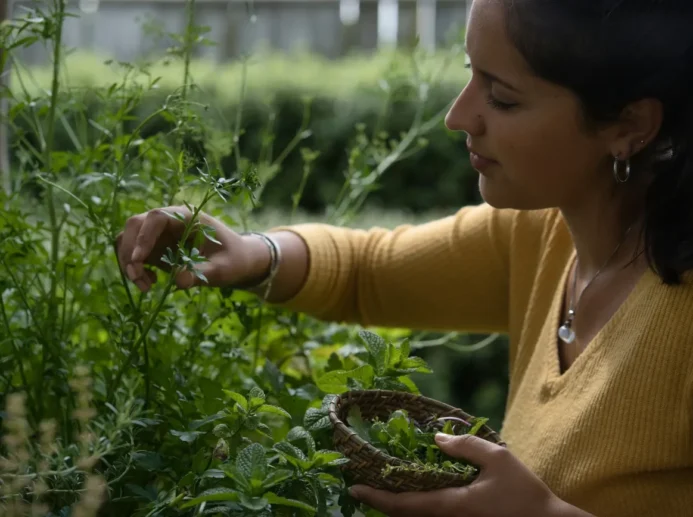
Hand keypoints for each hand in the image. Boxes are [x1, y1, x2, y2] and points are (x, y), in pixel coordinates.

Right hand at [116, 206, 257, 291]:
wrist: (235, 262)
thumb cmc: (233, 260)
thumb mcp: (223, 269)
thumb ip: (201, 273)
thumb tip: (179, 281)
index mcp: (187, 217)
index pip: (157, 217)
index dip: (144, 236)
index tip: (139, 259)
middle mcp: (169, 221)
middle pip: (135, 225)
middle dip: (129, 251)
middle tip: (138, 278)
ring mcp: (159, 234)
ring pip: (128, 239)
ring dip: (128, 262)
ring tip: (146, 286)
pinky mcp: (154, 248)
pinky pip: (133, 254)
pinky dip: (134, 269)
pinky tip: (150, 283)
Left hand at [350, 433, 560, 516]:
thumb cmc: (525, 495)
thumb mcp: (498, 459)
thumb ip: (465, 446)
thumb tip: (436, 438)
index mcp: (452, 506)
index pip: (404, 505)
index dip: (376, 498)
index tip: (355, 489)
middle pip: (405, 516)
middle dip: (381, 502)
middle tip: (362, 484)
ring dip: (397, 506)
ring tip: (382, 486)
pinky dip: (416, 508)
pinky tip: (414, 493)